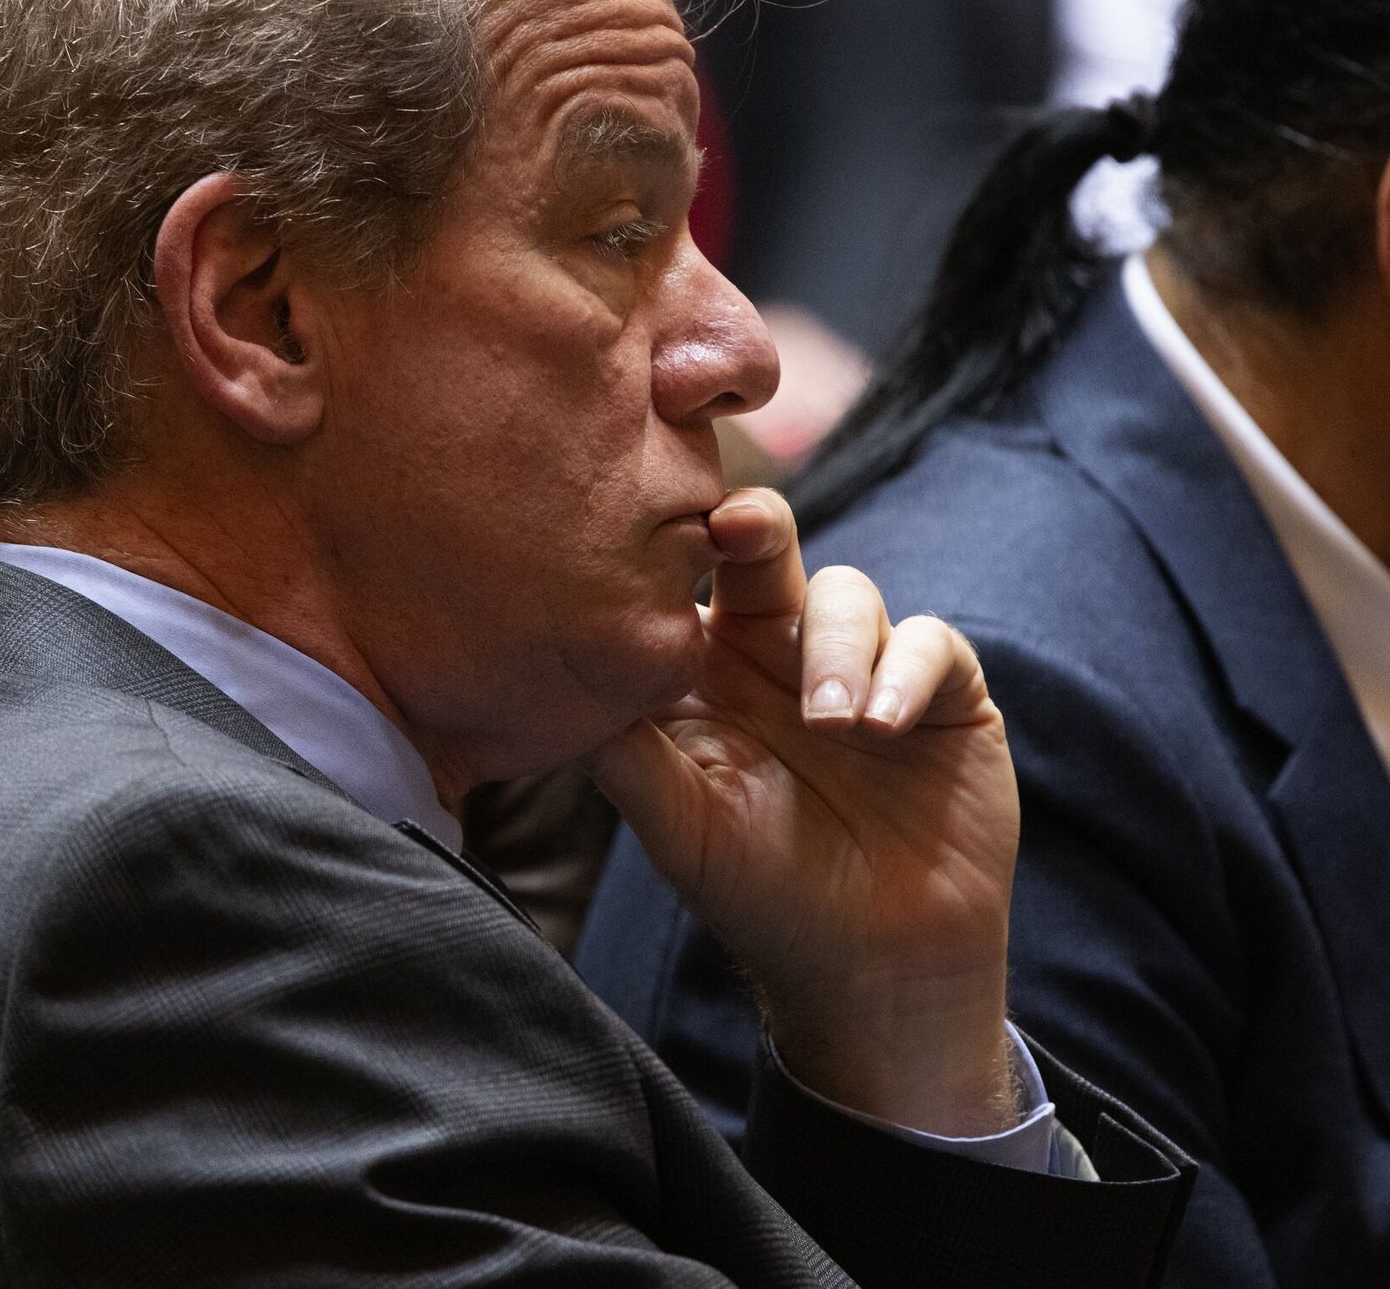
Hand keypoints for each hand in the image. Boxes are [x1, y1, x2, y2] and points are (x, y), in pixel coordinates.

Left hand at [586, 490, 1020, 1134]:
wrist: (872, 971)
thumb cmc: (756, 894)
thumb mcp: (677, 823)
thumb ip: (624, 750)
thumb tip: (556, 677)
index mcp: (705, 669)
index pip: (686, 582)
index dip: (672, 545)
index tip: (657, 526)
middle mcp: (779, 652)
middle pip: (765, 554)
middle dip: (754, 528)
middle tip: (739, 527)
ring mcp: (863, 666)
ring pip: (847, 595)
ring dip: (836, 644)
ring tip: (831, 718)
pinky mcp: (942, 692)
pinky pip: (930, 642)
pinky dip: (907, 671)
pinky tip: (883, 722)